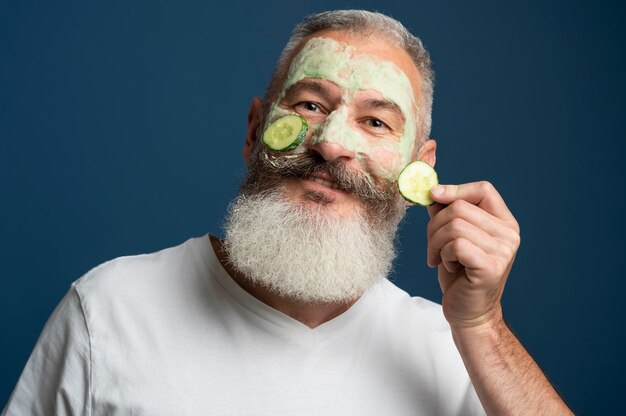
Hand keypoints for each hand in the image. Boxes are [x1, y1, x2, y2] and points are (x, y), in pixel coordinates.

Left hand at [426, 181, 519, 328]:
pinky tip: (450, 267)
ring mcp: (504, 251)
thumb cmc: (460, 273)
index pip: (483, 190)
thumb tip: (434, 192)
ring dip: (436, 242)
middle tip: (433, 246)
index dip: (455, 189)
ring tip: (440, 258)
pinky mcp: (492, 267)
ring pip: (454, 225)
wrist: (468, 311)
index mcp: (504, 222)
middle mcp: (509, 234)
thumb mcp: (452, 237)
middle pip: (460, 207)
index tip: (433, 196)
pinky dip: (444, 255)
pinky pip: (456, 245)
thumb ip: (447, 213)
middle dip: (434, 225)